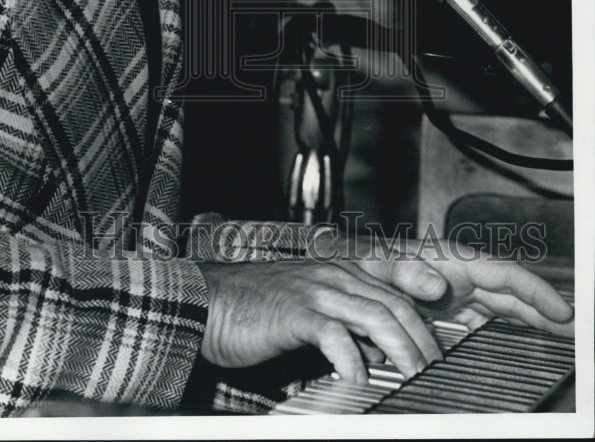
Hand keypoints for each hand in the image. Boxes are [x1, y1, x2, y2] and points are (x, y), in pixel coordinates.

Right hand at [197, 258, 442, 382]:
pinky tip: (360, 380)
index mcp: (337, 271)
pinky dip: (354, 360)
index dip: (424, 304)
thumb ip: (341, 320)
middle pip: (395, 303)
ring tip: (415, 378)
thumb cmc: (253, 308)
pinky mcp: (295, 313)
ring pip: (376, 315)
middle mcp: (332, 275)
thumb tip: (376, 349)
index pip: (394, 282)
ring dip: (402, 351)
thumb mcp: (306, 308)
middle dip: (423, 340)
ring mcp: (315, 291)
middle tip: (438, 371)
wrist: (206, 301)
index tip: (445, 332)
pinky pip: (336, 336)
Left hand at [321, 234, 573, 337]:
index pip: (503, 272)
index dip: (535, 290)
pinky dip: (510, 330)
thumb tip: (436, 285)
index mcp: (448, 259)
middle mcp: (458, 275)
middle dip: (544, 309)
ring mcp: (456, 294)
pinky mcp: (450, 312)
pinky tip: (524, 345)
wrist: (338, 274)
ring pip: (505, 307)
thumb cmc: (357, 262)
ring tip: (562, 341)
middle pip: (512, 292)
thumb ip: (404, 271)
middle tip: (575, 332)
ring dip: (532, 321)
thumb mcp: (375, 264)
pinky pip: (488, 320)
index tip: (562, 311)